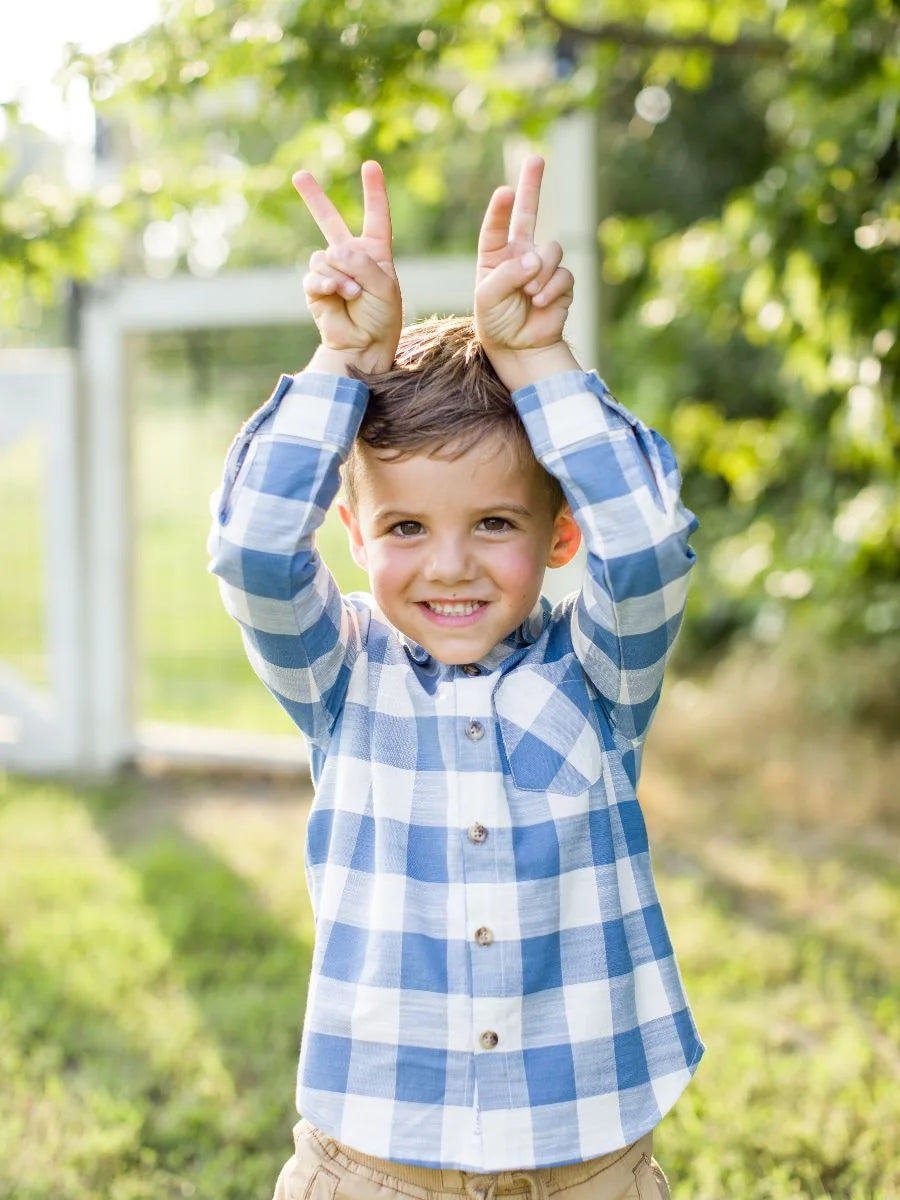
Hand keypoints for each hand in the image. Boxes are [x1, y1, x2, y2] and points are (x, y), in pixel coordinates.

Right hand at [292, 160, 401, 373]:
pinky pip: (314, 274)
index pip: (376, 216)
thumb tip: (331, 251)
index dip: (374, 191)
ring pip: (324, 255)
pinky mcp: (315, 287)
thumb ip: (361, 263)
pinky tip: (337, 294)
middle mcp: (351, 257)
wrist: (363, 345)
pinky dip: (327, 283)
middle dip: (314, 198)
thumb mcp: (384, 286)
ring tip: (352, 294)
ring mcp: (331, 271)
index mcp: (375, 253)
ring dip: (339, 274)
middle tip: (299, 175)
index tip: (371, 166)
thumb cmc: (382, 317)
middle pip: (330, 222)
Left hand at [474, 155, 578, 388]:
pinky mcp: (561, 282)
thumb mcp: (489, 298)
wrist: (520, 348)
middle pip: (529, 213)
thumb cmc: (496, 322)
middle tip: (536, 159)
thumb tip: (536, 257)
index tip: (505, 192)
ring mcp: (542, 266)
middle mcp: (519, 254)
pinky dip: (551, 288)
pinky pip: (563, 274)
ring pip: (551, 249)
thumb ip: (508, 274)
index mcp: (495, 254)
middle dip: (533, 185)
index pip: (497, 225)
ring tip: (530, 294)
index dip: (501, 209)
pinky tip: (540, 302)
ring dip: (541, 271)